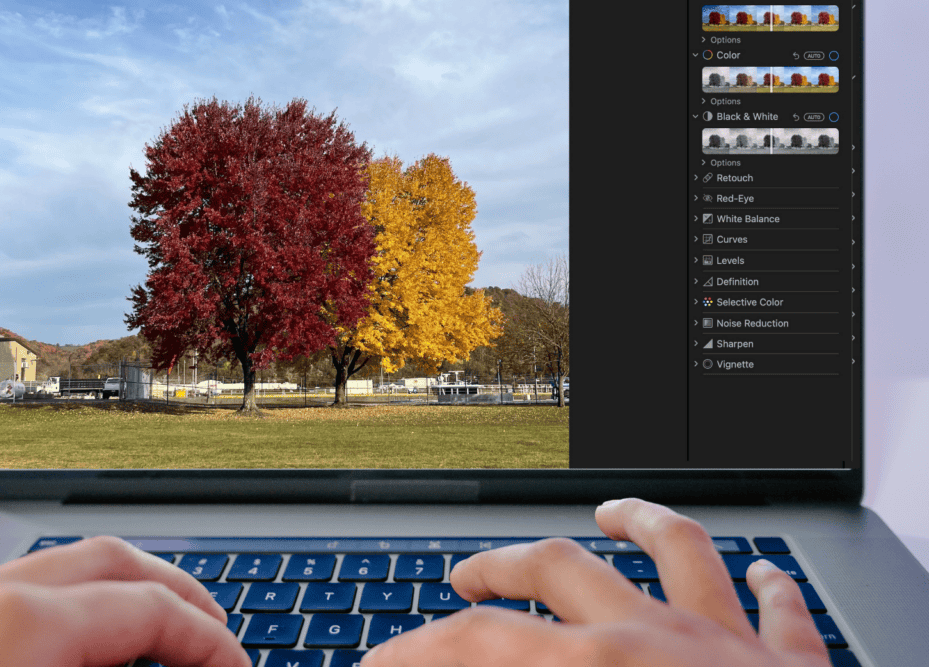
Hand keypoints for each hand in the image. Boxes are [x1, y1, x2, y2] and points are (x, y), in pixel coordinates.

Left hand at [0, 535, 251, 666]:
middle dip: (174, 595)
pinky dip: (60, 621)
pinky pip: (1, 604)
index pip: (146, 607)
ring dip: (116, 602)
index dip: (208, 640)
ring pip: (51, 575)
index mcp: (12, 629)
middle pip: (106, 560)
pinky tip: (67, 664)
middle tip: (213, 641)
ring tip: (150, 650)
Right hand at [361, 498, 830, 666]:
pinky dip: (769, 587)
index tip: (382, 663)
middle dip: (499, 569)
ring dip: (638, 523)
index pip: (477, 644)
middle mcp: (658, 639)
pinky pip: (781, 610)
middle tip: (465, 581)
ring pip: (678, 547)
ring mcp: (729, 644)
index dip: (416, 651)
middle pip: (557, 570)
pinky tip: (762, 573)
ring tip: (610, 512)